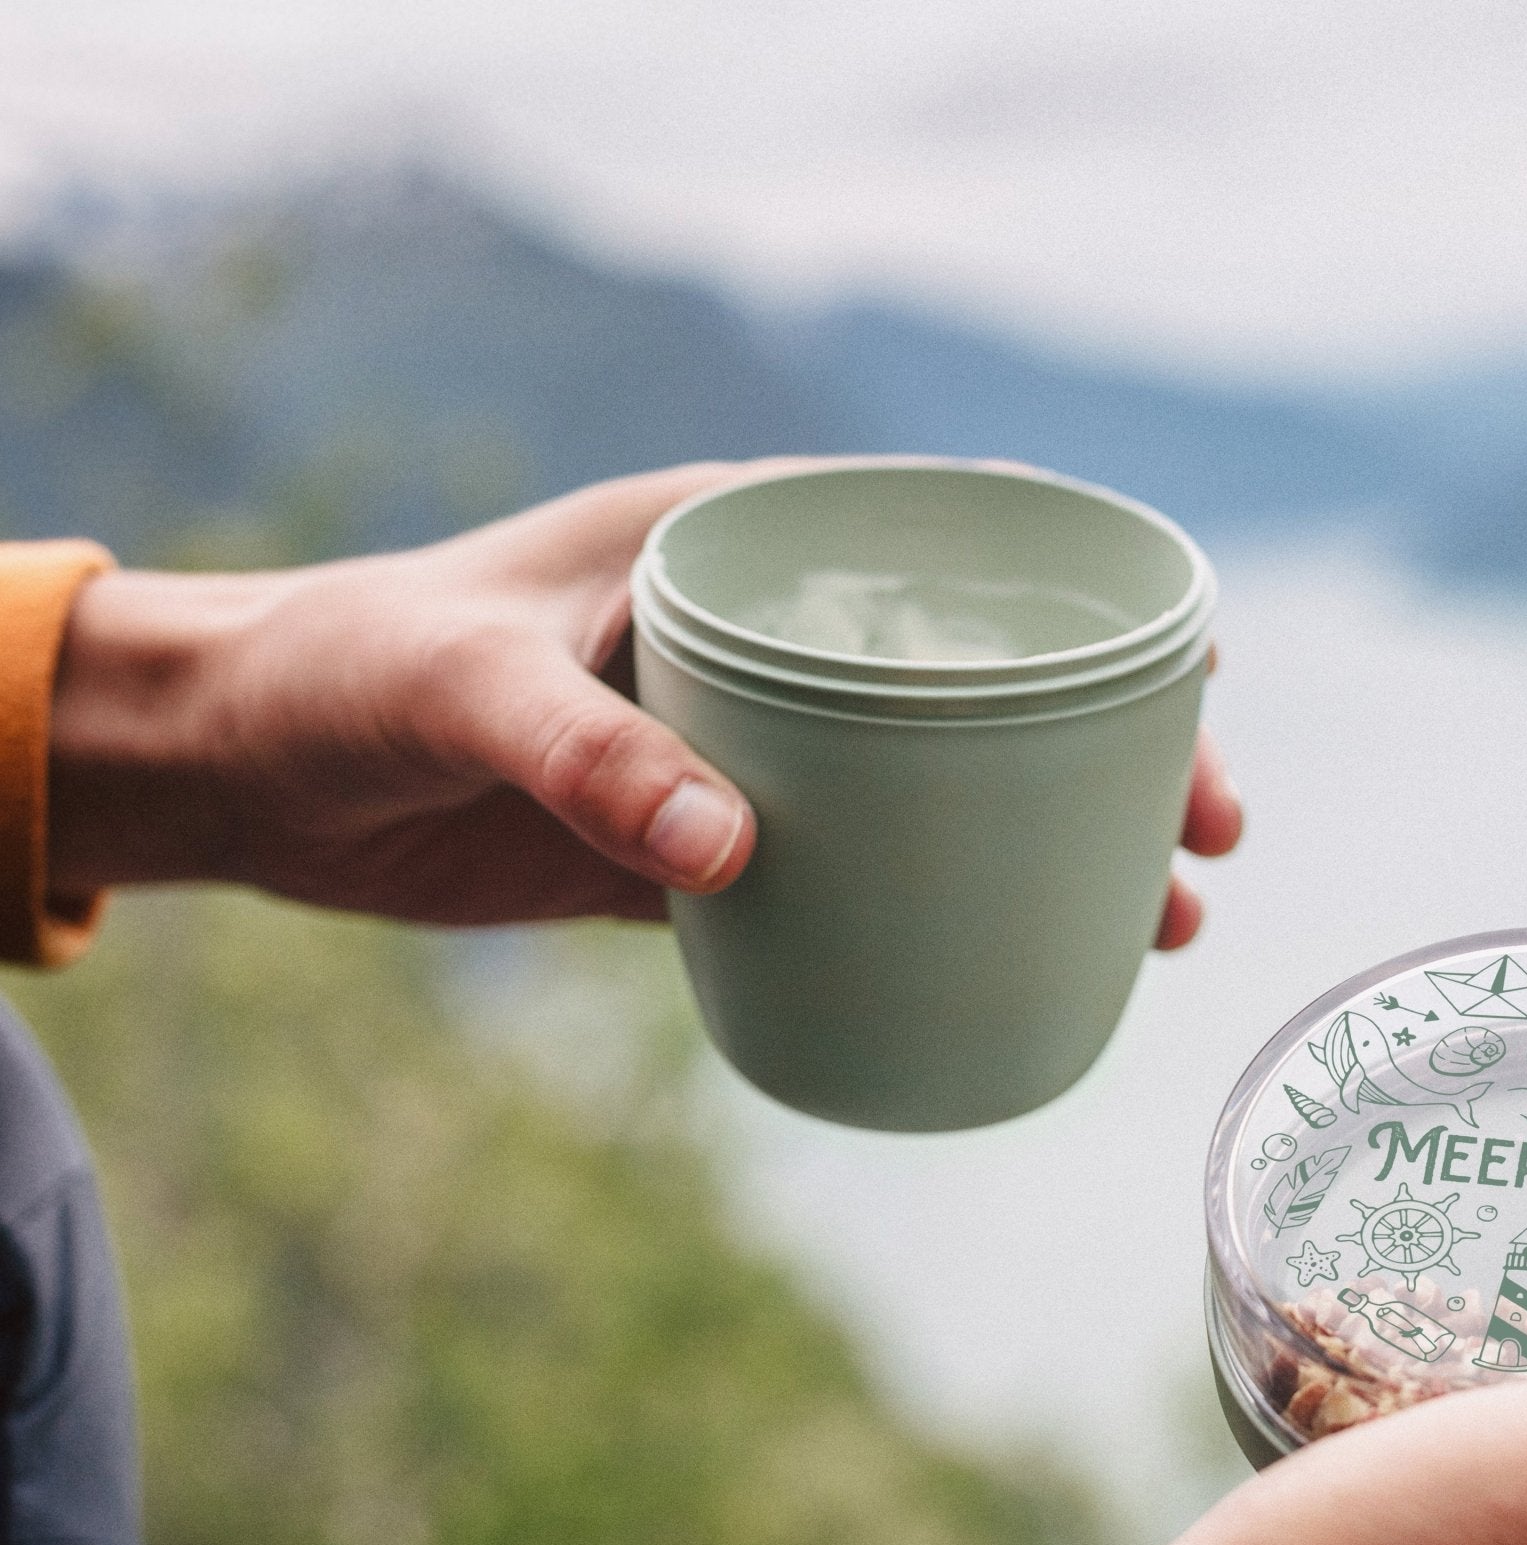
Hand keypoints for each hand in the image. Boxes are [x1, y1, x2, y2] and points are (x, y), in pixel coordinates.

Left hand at [49, 463, 1242, 932]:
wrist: (260, 771)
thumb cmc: (350, 676)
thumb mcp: (463, 688)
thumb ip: (588, 756)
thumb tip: (739, 854)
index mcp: (735, 544)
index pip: (952, 542)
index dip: (1090, 597)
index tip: (1194, 667)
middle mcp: (764, 640)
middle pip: (984, 683)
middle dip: (1113, 750)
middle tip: (1209, 833)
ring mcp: (748, 747)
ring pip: (941, 790)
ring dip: (1053, 846)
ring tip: (1163, 918)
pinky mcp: (706, 844)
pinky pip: (857, 874)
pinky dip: (941, 912)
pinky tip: (1014, 962)